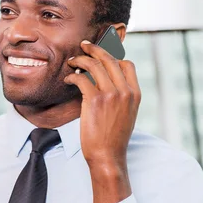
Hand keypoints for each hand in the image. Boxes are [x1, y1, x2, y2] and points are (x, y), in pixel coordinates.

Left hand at [64, 40, 140, 202]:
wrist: (108, 156)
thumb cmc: (113, 139)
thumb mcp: (126, 115)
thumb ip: (121, 98)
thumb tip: (109, 84)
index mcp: (135, 94)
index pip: (127, 64)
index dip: (113, 56)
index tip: (101, 54)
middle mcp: (125, 91)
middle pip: (109, 59)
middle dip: (95, 49)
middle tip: (84, 45)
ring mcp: (111, 94)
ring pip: (94, 65)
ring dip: (81, 60)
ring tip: (72, 62)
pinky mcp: (94, 100)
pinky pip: (81, 79)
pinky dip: (72, 76)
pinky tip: (68, 80)